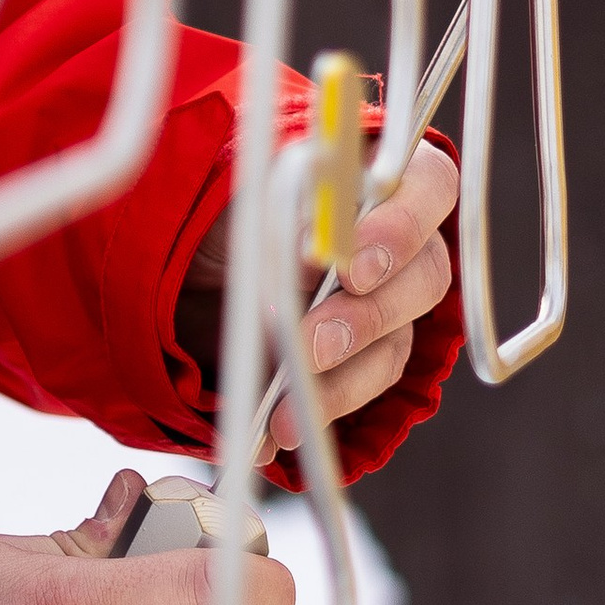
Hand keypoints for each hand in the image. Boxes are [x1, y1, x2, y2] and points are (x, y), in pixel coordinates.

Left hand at [179, 142, 457, 463]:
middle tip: (314, 338)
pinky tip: (282, 427)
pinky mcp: (357, 356)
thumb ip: (288, 210)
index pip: (429, 186)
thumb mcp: (244, 195)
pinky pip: (360, 386)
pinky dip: (322, 407)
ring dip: (345, 376)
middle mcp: (392, 240)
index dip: (403, 228)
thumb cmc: (219, 213)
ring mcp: (381, 302)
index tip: (354, 266)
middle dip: (368, 315)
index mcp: (371, 176)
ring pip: (397, 342)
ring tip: (290, 402)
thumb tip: (317, 249)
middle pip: (426, 277)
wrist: (175, 274)